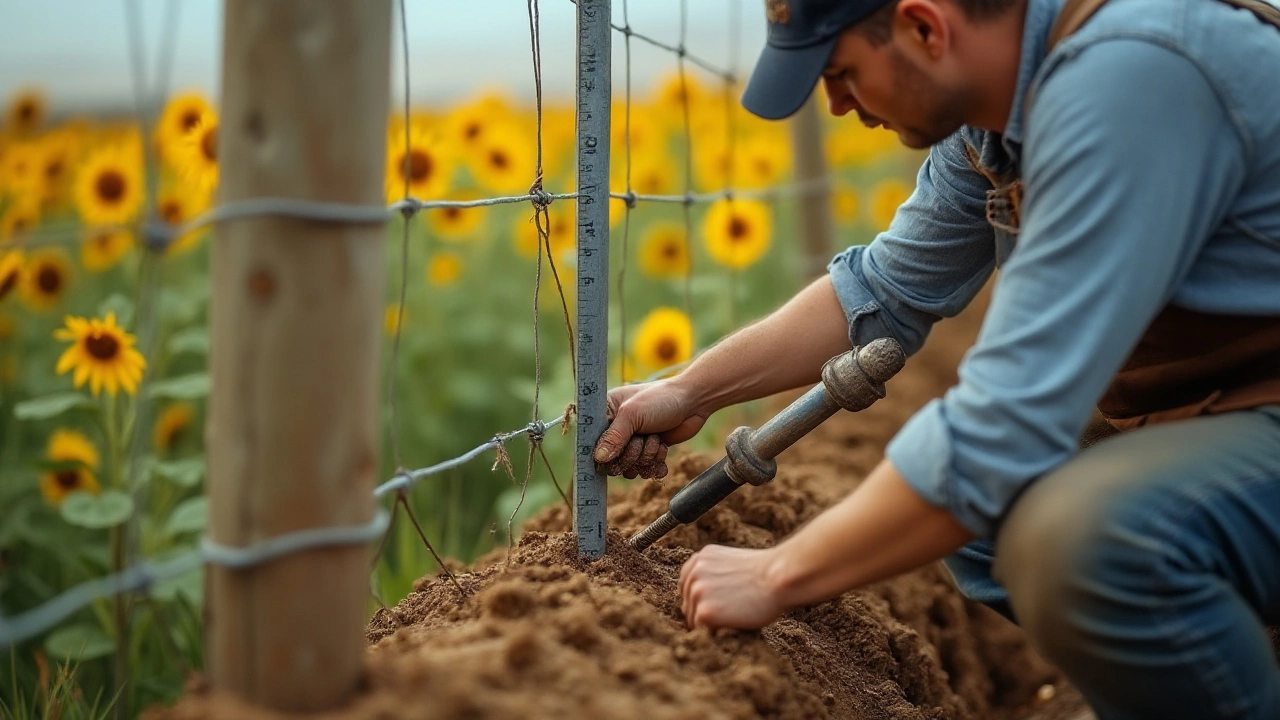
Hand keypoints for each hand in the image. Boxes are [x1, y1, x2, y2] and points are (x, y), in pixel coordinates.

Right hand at [593, 379, 708, 478]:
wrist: (693, 402)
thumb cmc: (661, 399)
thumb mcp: (633, 414)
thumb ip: (614, 437)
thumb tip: (598, 459)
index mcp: (606, 413)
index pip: (592, 441)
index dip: (602, 452)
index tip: (615, 452)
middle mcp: (617, 429)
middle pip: (612, 460)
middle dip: (631, 454)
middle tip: (642, 440)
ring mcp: (633, 441)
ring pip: (630, 467)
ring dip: (645, 457)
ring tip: (655, 439)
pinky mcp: (649, 451)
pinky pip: (645, 469)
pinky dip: (656, 463)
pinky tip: (662, 448)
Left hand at [677, 544, 786, 629]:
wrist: (780, 579)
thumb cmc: (766, 574)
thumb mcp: (732, 563)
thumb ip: (714, 573)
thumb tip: (705, 593)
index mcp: (700, 558)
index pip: (686, 584)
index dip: (701, 597)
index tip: (716, 603)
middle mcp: (694, 573)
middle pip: (687, 602)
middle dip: (704, 610)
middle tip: (730, 611)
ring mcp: (696, 592)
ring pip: (692, 618)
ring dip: (709, 622)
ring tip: (735, 615)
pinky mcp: (704, 612)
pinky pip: (700, 630)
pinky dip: (714, 631)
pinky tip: (733, 622)